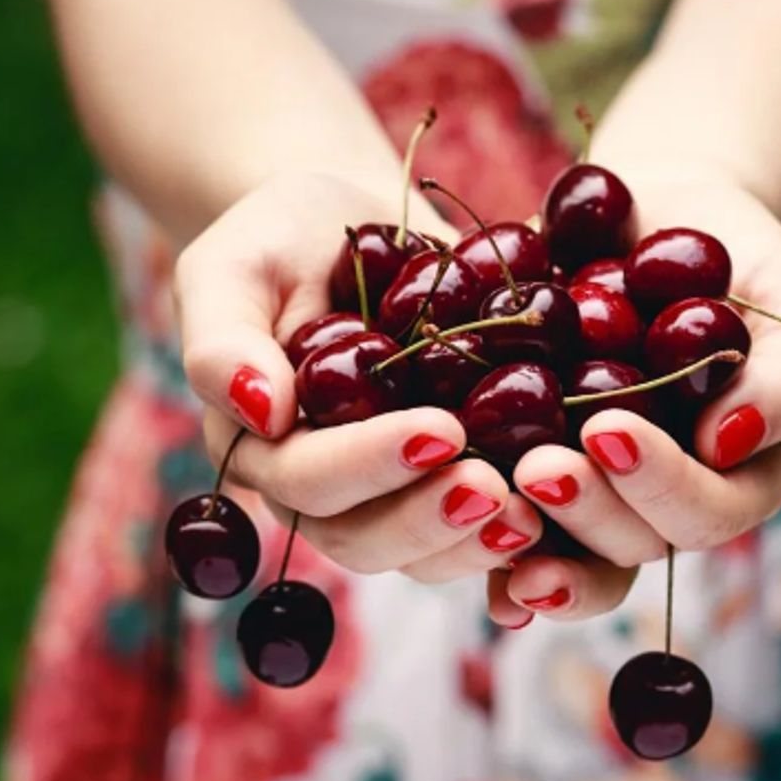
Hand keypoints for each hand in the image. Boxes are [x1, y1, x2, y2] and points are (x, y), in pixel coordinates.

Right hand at [178, 173, 543, 582]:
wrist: (352, 228)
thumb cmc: (281, 239)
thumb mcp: (234, 266)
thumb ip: (224, 338)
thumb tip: (264, 410)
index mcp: (264, 445)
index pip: (306, 479)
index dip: (369, 464)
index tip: (439, 429)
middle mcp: (321, 487)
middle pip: (362, 537)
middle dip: (428, 519)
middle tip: (494, 487)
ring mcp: (384, 492)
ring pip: (420, 552)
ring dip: (474, 541)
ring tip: (533, 511)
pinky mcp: (441, 481)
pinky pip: (469, 530)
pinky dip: (509, 530)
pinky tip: (556, 510)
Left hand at [487, 165, 780, 626]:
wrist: (655, 211)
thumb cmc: (738, 250)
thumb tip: (732, 443)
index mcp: (739, 472)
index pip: (713, 511)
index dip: (665, 487)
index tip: (610, 430)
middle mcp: (667, 498)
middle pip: (637, 545)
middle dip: (590, 514)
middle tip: (539, 470)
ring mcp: (600, 490)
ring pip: (573, 551)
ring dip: (534, 541)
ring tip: (485, 495)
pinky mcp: (534, 465)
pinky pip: (513, 524)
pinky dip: (487, 547)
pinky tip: (454, 535)